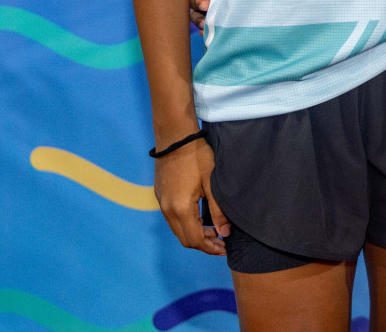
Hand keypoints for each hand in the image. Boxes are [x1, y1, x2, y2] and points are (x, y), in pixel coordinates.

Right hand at [154, 137, 229, 254]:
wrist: (175, 137)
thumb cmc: (197, 156)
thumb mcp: (212, 183)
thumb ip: (218, 210)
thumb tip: (224, 233)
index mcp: (180, 209)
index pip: (195, 240)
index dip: (210, 248)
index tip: (224, 248)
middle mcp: (167, 210)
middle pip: (185, 239)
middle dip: (204, 243)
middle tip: (222, 240)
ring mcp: (162, 203)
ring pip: (178, 230)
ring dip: (195, 234)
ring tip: (214, 230)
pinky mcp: (161, 196)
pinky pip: (173, 219)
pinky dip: (187, 224)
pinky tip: (201, 218)